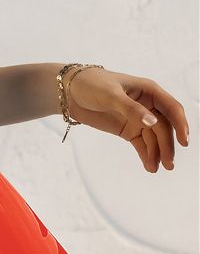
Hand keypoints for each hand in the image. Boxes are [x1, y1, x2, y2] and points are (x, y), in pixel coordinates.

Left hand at [63, 67, 189, 172]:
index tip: (185, 141)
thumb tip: (152, 122)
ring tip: (156, 168)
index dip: (181, 124)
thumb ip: (131, 109)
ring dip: (158, 153)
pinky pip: (142, 144)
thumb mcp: (110, 95)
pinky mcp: (128, 130)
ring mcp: (138, 119)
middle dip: (167, 145)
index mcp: (149, 91)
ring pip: (154, 138)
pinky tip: (149, 166)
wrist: (69, 92)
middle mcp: (148, 105)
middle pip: (164, 128)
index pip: (172, 108)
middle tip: (168, 164)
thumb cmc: (91, 85)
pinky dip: (146, 155)